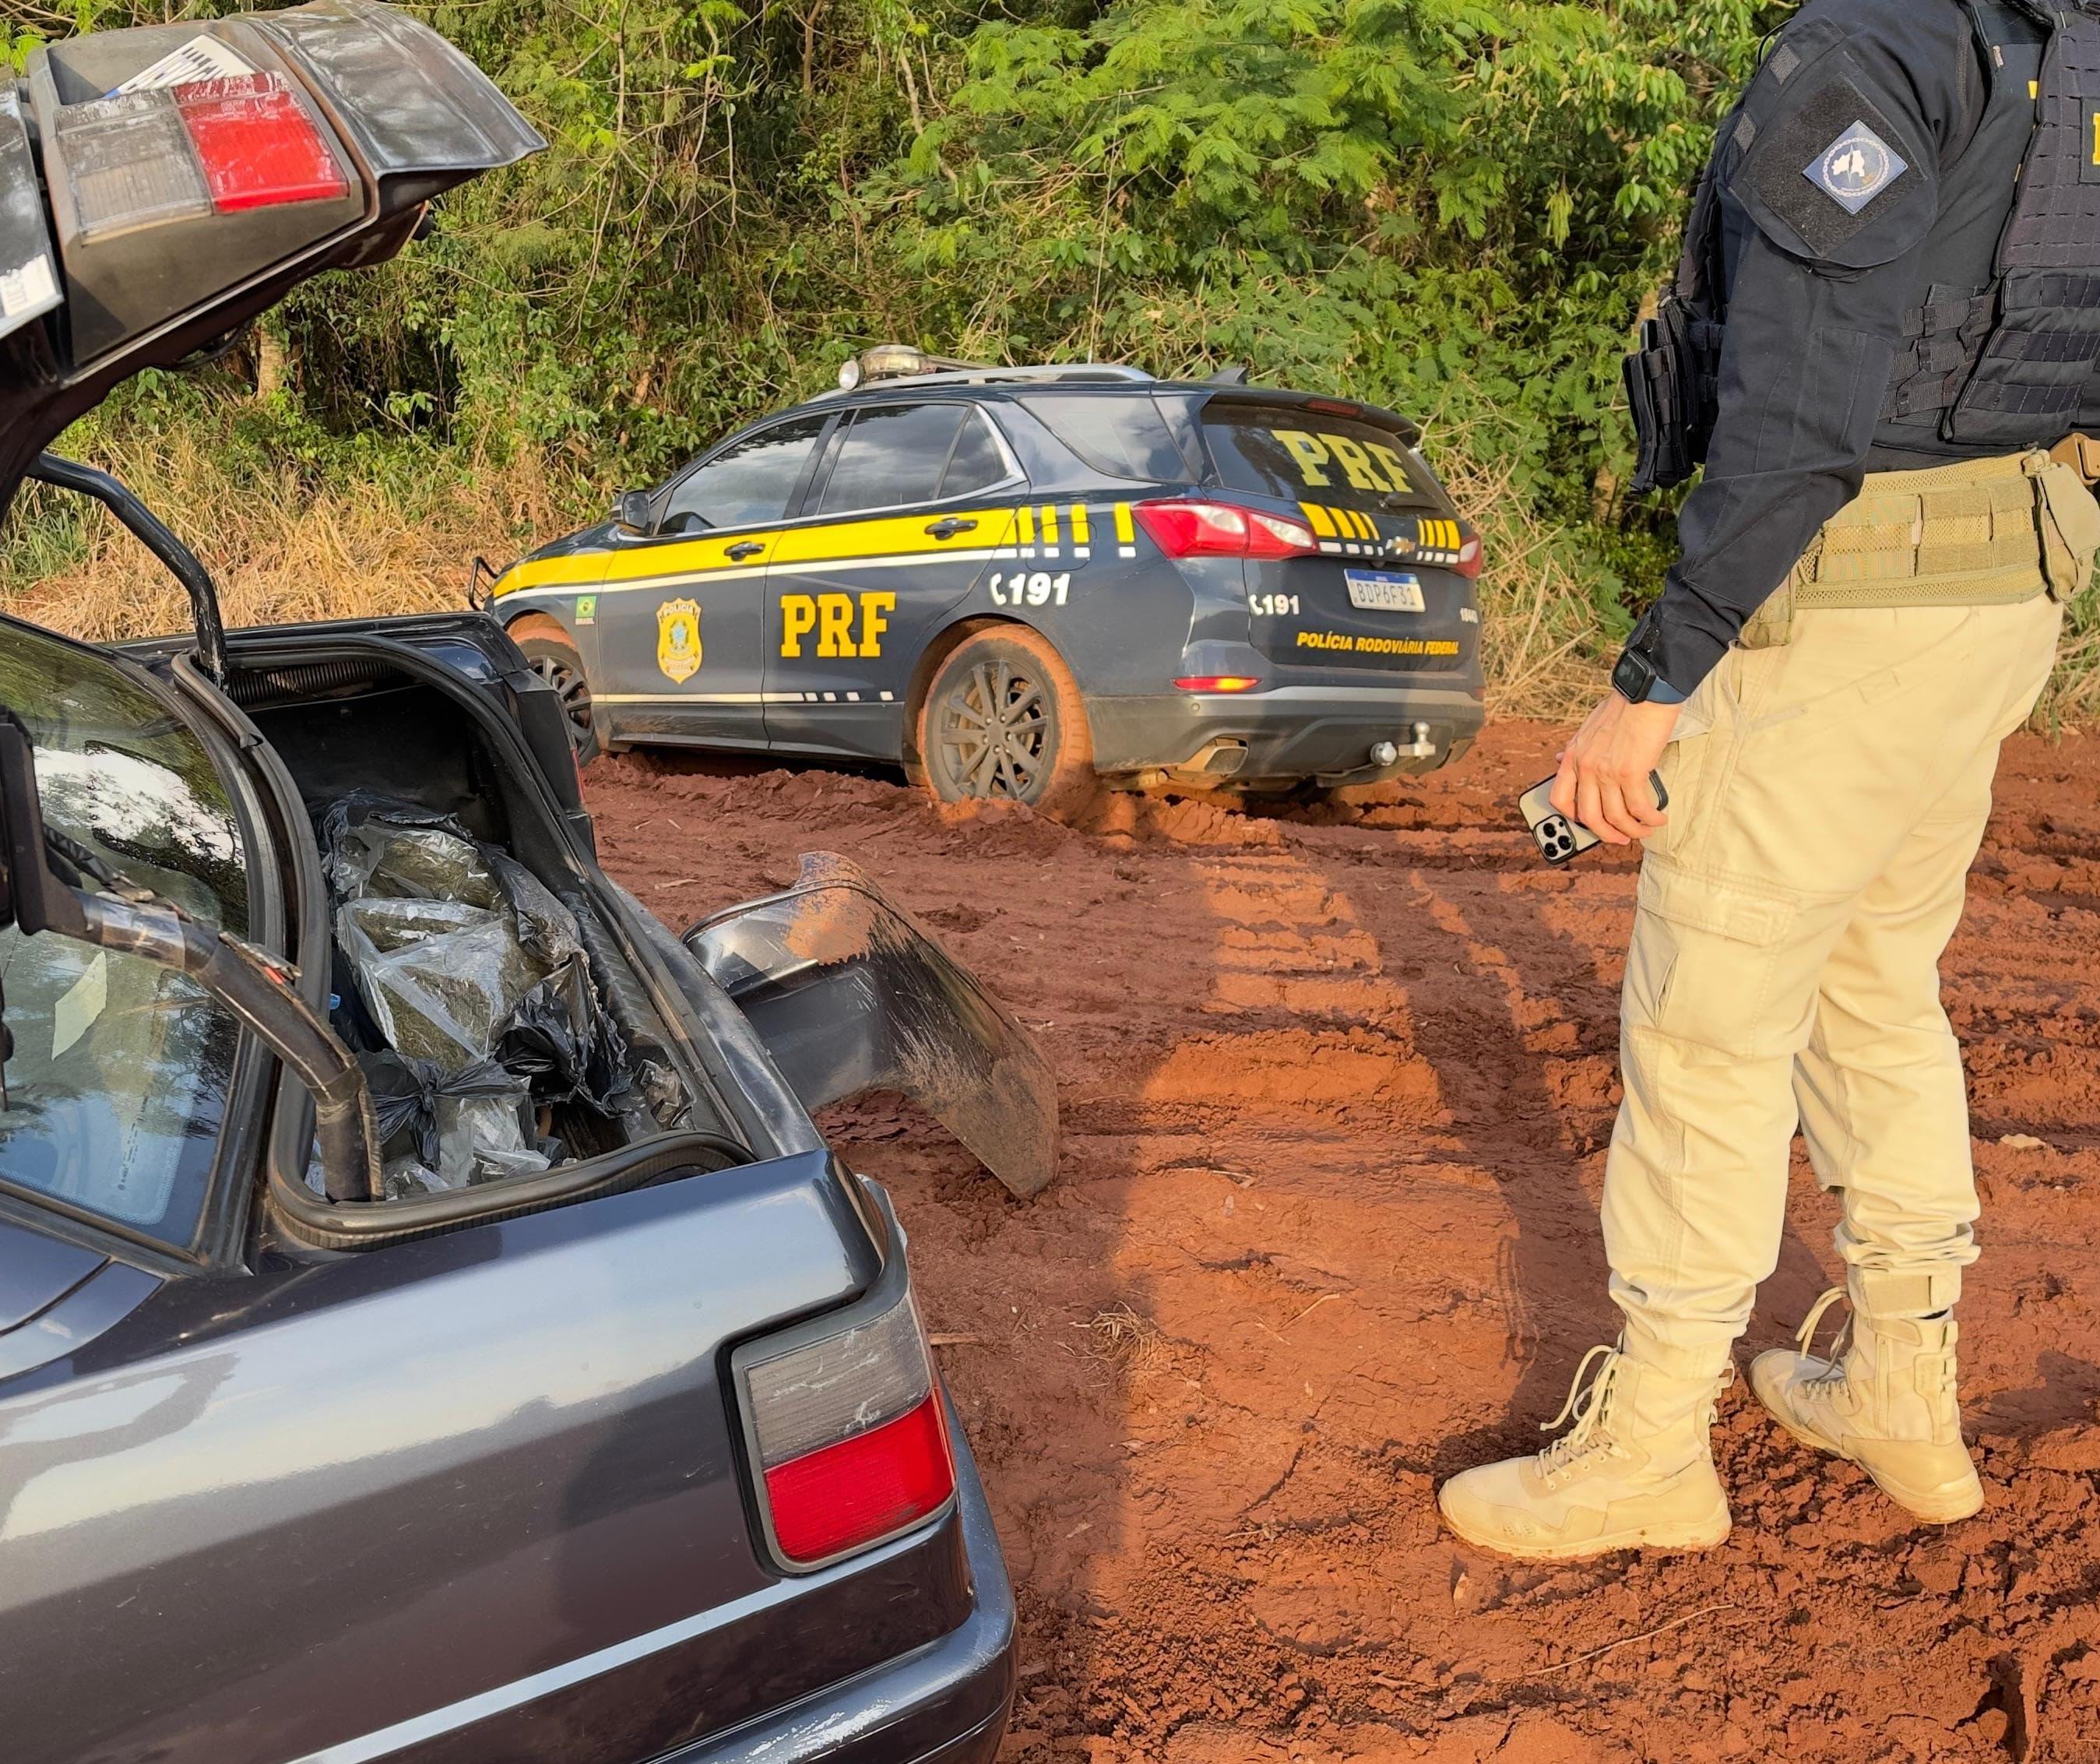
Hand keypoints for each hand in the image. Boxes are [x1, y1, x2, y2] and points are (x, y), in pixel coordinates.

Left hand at [1550, 692, 1680, 844]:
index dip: (1572, 818)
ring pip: (1616, 818)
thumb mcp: (1587, 728)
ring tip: (1645, 831)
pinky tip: (1657, 819)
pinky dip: (1649, 819)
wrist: (1644, 693)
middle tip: (1621, 838)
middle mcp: (1585, 768)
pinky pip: (1638, 808)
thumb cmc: (1622, 708)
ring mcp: (1606, 772)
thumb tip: (1561, 760)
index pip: (1559, 798)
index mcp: (1573, 757)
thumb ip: (1577, 750)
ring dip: (1633, 831)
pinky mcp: (1631, 773)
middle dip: (1606, 834)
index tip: (1586, 824)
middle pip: (1589, 817)